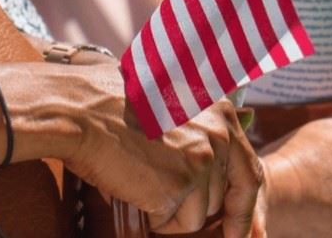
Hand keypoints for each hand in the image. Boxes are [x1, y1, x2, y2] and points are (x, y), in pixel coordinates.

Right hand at [49, 62, 264, 236]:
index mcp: (222, 113)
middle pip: (226, 198)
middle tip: (176, 208)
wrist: (81, 111)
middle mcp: (220, 136)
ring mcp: (202, 161)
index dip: (244, 206)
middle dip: (200, 211)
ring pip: (198, 216)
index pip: (249, 170)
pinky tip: (133, 186)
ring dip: (170, 210)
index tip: (239, 230)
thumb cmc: (114, 107)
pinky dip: (152, 215)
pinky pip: (173, 222)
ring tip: (140, 179)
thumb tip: (230, 153)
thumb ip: (204, 130)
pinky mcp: (180, 185)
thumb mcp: (173, 105)